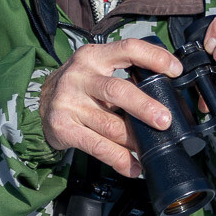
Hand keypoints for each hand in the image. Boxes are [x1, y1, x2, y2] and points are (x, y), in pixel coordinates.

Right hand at [39, 38, 182, 177]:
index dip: (154, 58)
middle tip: (164, 121)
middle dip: (144, 107)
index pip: (128, 49)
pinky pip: (97, 147)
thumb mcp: (97, 70)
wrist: (40, 104)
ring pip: (110, 125)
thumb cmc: (80, 87)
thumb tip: (165, 95)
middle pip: (117, 91)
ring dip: (134, 140)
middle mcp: (80, 76)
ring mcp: (69, 102)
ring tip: (151, 148)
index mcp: (94, 56)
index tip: (176, 71)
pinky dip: (119, 159)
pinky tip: (133, 166)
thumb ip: (124, 77)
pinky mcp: (63, 127)